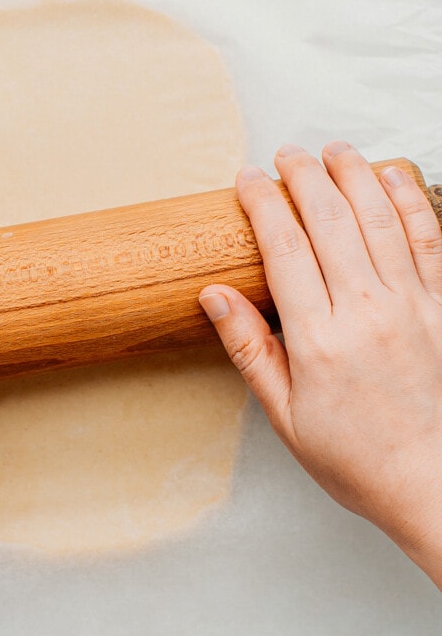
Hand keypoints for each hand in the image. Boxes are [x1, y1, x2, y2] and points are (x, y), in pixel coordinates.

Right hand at [199, 142, 441, 586]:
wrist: (434, 484)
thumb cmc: (358, 458)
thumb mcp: (286, 415)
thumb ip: (250, 349)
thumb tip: (215, 296)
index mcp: (319, 339)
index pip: (284, 247)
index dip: (263, 204)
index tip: (248, 180)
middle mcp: (366, 310)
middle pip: (330, 220)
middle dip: (303, 177)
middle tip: (286, 156)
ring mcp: (412, 304)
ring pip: (379, 218)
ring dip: (354, 175)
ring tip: (334, 151)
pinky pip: (429, 237)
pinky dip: (410, 200)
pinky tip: (393, 177)